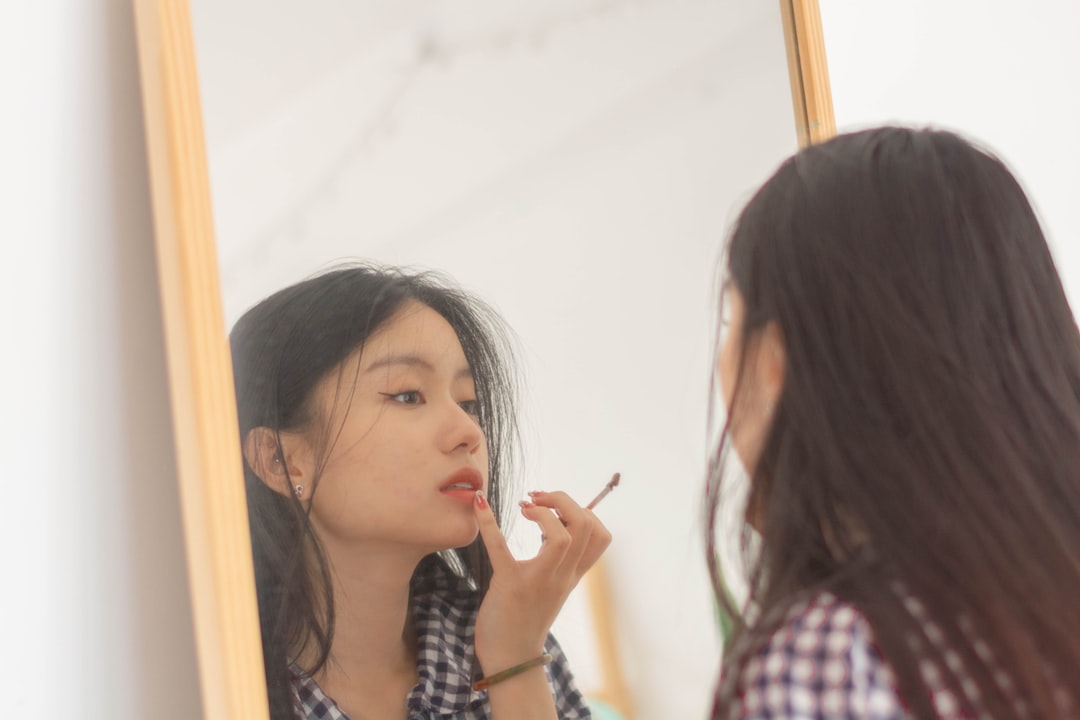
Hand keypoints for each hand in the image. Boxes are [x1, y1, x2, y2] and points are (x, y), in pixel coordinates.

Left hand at [471, 489, 611, 669]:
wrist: (511, 660)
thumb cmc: (526, 619)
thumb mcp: (552, 587)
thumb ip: (558, 562)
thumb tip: (554, 528)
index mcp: (572, 574)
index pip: (600, 536)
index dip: (585, 511)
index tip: (557, 508)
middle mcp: (562, 575)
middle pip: (586, 526)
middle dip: (564, 500)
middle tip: (536, 499)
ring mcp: (538, 580)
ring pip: (563, 537)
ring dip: (543, 511)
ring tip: (524, 507)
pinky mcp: (509, 584)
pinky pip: (502, 548)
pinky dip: (489, 523)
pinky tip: (480, 504)